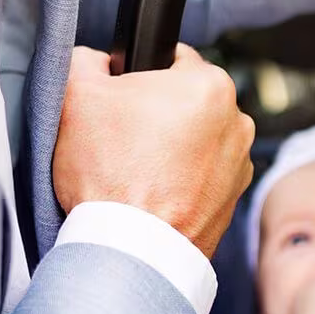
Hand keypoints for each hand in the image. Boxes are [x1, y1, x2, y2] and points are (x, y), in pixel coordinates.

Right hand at [54, 45, 255, 257]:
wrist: (129, 252)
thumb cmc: (108, 176)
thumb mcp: (77, 96)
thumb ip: (86, 62)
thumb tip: (95, 63)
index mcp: (210, 86)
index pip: (170, 61)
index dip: (136, 79)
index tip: (119, 104)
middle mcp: (236, 123)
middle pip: (185, 104)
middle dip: (155, 117)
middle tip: (120, 143)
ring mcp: (238, 167)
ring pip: (194, 143)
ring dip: (168, 152)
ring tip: (133, 175)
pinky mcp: (231, 204)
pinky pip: (200, 180)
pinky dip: (179, 185)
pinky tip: (150, 197)